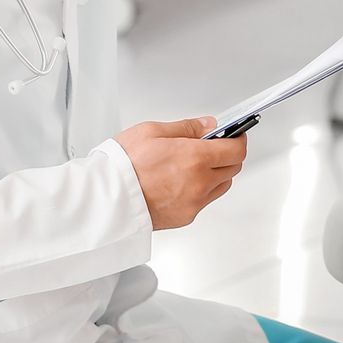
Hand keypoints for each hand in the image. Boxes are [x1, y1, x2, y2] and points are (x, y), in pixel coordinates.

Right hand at [114, 117, 246, 229]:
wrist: (105, 200)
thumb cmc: (122, 166)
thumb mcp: (152, 131)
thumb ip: (187, 127)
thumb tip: (208, 125)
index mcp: (195, 158)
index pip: (236, 149)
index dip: (237, 139)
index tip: (233, 134)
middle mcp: (199, 183)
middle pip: (233, 167)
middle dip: (227, 154)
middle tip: (212, 146)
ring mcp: (194, 202)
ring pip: (222, 185)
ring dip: (217, 173)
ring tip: (195, 164)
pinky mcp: (186, 217)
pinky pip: (205, 201)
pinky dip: (202, 190)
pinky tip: (183, 181)